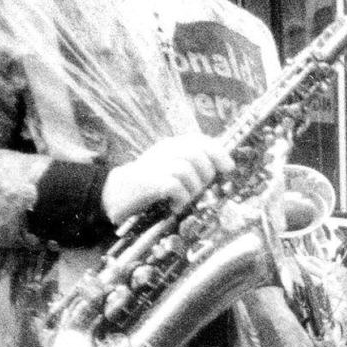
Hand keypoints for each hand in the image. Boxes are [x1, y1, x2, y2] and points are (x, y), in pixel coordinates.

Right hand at [102, 133, 231, 226]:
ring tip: (185, 199)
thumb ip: (195, 166)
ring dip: (193, 189)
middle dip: (205, 174)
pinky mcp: (147, 181)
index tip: (229, 168)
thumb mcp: (174, 170)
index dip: (218, 152)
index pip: (199, 139)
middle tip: (199, 189)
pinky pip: (175, 186)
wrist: (117, 194)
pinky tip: (175, 206)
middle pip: (195, 154)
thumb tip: (225, 169)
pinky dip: (181, 199)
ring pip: (186, 170)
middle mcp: (163, 150)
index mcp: (171, 145)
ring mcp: (154, 164)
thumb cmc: (152, 184)